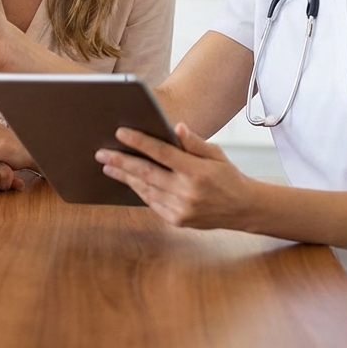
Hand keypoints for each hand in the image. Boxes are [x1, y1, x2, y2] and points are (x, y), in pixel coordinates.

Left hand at [96, 123, 255, 229]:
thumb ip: (194, 142)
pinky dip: (139, 190)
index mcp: (197, 172)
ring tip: (108, 166)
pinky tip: (128, 181)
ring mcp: (181, 209)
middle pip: (147, 173)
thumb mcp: (217, 155)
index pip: (162, 153)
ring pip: (145, 189)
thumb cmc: (228, 177)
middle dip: (121, 162)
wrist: (244, 209)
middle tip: (102, 153)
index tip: (121, 133)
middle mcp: (187, 192)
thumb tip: (176, 127)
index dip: (139, 142)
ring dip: (125, 177)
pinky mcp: (177, 220)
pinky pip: (152, 202)